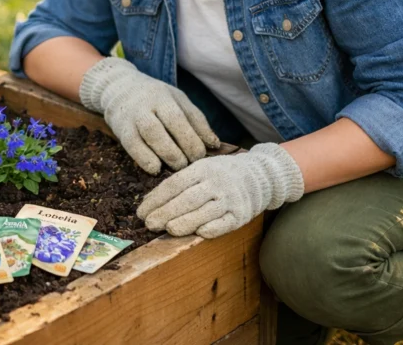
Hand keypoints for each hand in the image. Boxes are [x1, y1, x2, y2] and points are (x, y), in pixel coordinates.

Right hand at [79, 56, 219, 174]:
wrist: (118, 88)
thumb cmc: (154, 98)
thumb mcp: (177, 101)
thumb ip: (195, 121)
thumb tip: (215, 145)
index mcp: (166, 96)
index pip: (184, 116)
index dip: (195, 137)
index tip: (202, 155)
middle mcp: (150, 103)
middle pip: (171, 122)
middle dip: (186, 146)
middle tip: (192, 163)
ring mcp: (134, 115)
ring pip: (153, 132)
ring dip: (168, 153)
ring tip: (178, 166)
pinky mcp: (121, 129)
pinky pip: (133, 145)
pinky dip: (145, 159)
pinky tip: (155, 169)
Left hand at [137, 143, 304, 238]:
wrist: (260, 175)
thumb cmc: (221, 174)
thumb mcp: (202, 169)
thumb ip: (181, 182)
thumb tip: (151, 201)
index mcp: (202, 169)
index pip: (174, 184)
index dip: (156, 199)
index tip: (141, 211)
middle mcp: (216, 182)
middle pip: (187, 199)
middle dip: (165, 212)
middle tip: (148, 224)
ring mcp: (230, 198)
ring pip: (204, 212)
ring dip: (184, 222)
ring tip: (168, 229)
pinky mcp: (241, 214)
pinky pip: (224, 223)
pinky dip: (211, 228)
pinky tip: (198, 233)